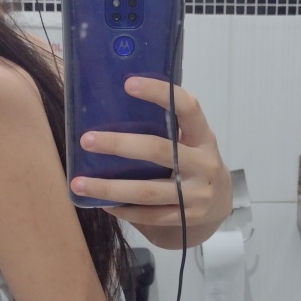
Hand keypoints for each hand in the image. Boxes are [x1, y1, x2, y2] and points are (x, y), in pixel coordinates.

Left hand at [69, 77, 231, 236]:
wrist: (221, 203)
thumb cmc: (195, 161)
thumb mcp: (193, 141)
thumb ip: (169, 127)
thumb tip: (115, 107)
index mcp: (203, 136)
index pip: (187, 107)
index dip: (160, 93)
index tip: (128, 84)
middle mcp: (204, 163)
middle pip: (158, 150)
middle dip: (119, 145)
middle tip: (86, 140)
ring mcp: (197, 193)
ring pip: (147, 191)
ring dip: (110, 188)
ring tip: (79, 183)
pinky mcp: (187, 216)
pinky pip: (149, 215)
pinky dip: (123, 210)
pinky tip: (102, 203)